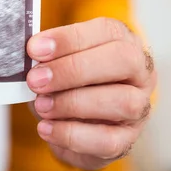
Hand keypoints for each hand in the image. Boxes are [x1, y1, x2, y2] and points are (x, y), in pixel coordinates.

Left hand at [26, 17, 155, 170]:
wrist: (75, 122)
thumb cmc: (68, 82)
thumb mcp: (58, 61)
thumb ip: (48, 56)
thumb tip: (30, 55)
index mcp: (123, 41)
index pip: (106, 31)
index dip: (68, 39)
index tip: (35, 49)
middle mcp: (140, 71)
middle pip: (123, 61)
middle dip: (73, 70)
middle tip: (36, 80)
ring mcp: (139, 106)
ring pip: (123, 102)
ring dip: (74, 103)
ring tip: (41, 105)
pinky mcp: (129, 139)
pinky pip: (108, 140)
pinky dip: (72, 135)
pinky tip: (47, 128)